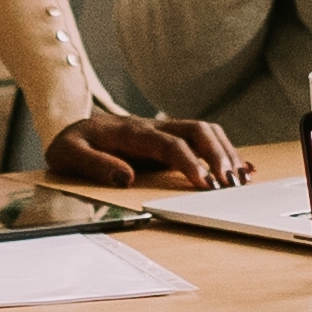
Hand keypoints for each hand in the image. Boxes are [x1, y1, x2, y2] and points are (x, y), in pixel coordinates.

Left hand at [46, 110, 247, 191]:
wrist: (73, 127)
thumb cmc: (72, 144)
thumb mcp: (68, 154)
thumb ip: (95, 164)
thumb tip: (126, 178)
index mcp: (131, 132)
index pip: (170, 144)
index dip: (190, 163)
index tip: (205, 184)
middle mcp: (154, 126)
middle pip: (198, 131)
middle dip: (219, 156)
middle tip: (232, 184)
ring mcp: (164, 130)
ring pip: (206, 132)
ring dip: (226, 153)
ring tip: (241, 179)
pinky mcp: (169, 138)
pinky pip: (203, 138)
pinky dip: (226, 151)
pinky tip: (243, 167)